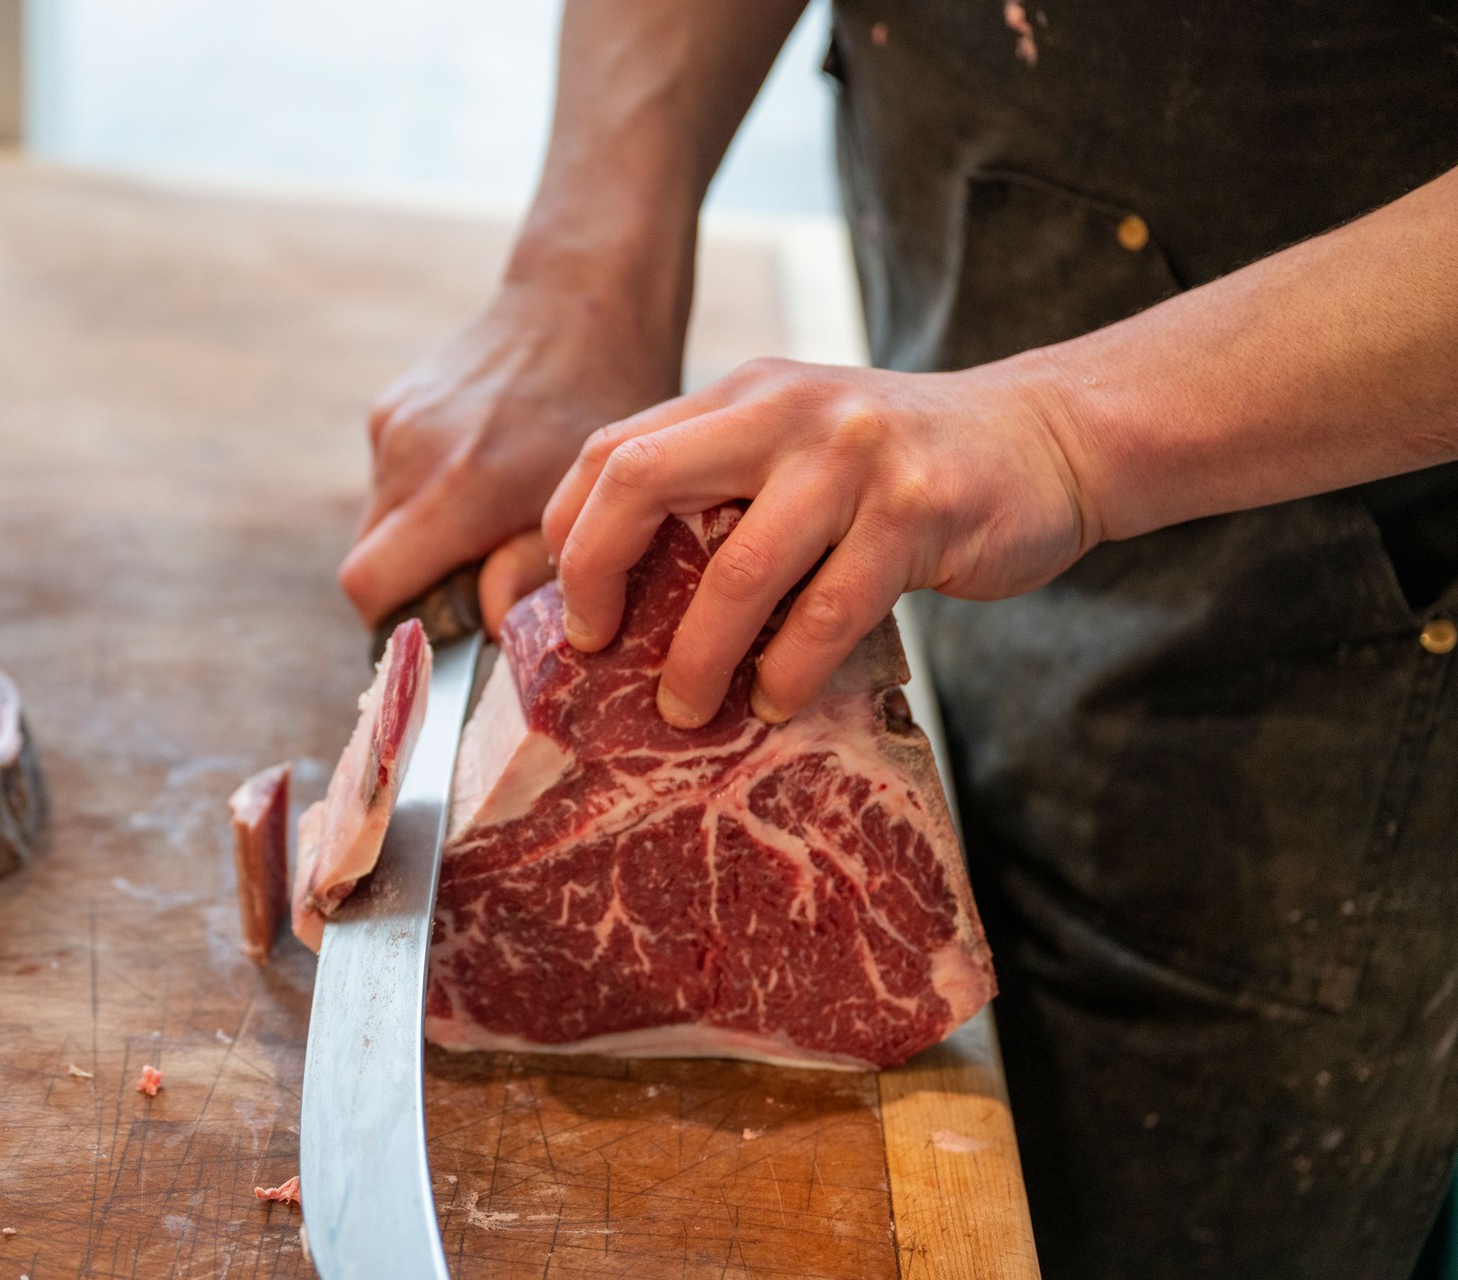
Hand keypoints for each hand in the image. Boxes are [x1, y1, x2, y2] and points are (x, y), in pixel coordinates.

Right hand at [339, 277, 683, 631]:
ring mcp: (393, 424)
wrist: (584, 298)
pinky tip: (485, 470)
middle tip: (481, 581)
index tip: (448, 631)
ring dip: (424, 539)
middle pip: (368, 563)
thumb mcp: (590, 496)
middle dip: (415, 587)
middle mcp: (408, 454)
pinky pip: (393, 478)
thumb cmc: (605, 400)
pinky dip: (426, 494)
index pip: (370, 589)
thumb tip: (488, 626)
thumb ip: (530, 571)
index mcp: (456, 487)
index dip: (399, 626)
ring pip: (381, 522)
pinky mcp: (392, 403)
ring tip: (493, 516)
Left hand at [542, 356, 1093, 726]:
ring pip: (736, 570)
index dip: (570, 530)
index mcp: (743, 394)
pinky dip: (788, 672)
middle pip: (642, 481)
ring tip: (685, 708)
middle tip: (595, 650)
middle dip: (598, 574)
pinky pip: (825, 614)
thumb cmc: (906, 464)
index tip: (569, 605)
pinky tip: (775, 702)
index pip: (614, 448)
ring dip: (698, 657)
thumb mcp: (804, 444)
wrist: (1048, 437)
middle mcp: (785, 411)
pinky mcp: (915, 514)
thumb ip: (729, 487)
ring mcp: (851, 459)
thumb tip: (631, 597)